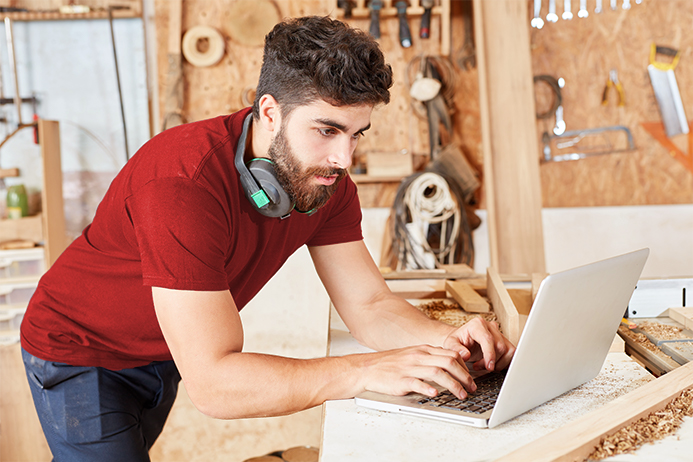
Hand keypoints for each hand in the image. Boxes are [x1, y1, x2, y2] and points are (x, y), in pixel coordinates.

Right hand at [355, 344, 475, 399]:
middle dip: (464, 376)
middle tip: (472, 388)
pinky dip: (428, 388)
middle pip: (448, 362)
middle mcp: (418, 357)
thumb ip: (429, 359)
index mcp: (423, 350)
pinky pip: (417, 383)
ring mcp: (409, 368)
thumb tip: (449, 366)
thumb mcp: (412, 356)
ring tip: (462, 395)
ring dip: (453, 384)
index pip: (450, 354)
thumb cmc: (390, 365)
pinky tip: (436, 394)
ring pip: (437, 372)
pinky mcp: (400, 380)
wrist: (367, 368)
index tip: (471, 378)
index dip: (464, 367)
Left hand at [442, 317, 514, 372]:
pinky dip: (503, 363)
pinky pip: (511, 353)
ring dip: (497, 363)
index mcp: (477, 324)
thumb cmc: (457, 341)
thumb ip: (455, 349)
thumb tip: (465, 355)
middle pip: (499, 346)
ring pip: (508, 351)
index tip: (489, 366)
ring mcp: (499, 333)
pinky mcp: (505, 341)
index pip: (488, 339)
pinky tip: (492, 364)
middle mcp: (490, 326)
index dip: (490, 354)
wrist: (463, 340)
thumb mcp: (450, 344)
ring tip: (483, 365)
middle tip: (478, 366)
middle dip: (490, 361)